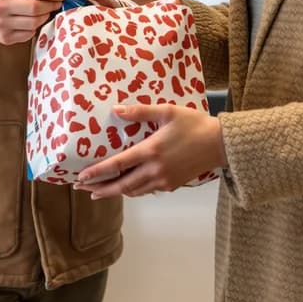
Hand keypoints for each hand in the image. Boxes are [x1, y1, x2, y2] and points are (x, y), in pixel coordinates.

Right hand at [0, 0, 63, 45]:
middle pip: (36, 8)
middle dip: (51, 6)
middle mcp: (0, 6)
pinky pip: (28, 34)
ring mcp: (1, 24)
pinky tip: (32, 22)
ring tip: (46, 12)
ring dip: (45, 17)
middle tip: (56, 4)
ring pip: (34, 23)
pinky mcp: (3, 37)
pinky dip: (35, 28)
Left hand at [73, 103, 225, 197]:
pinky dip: (133, 190)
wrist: (220, 144)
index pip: (117, 165)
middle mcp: (155, 170)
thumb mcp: (166, 111)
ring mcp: (164, 180)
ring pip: (134, 191)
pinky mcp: (173, 185)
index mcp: (151, 151)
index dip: (97, 173)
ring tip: (101, 191)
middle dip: (101, 189)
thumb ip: (140, 112)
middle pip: (121, 185)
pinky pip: (147, 190)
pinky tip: (127, 186)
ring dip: (116, 191)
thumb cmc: (194, 124)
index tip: (81, 178)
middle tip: (84, 190)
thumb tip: (116, 110)